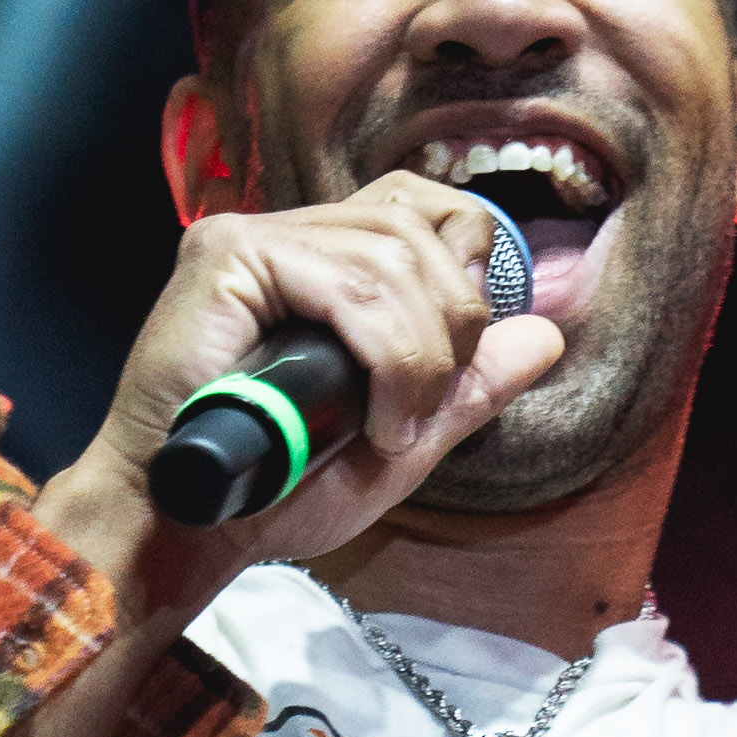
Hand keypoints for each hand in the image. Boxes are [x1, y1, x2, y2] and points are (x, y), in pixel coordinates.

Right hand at [40, 176, 565, 609]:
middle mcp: (289, 233)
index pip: (420, 206)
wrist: (190, 530)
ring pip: (388, 258)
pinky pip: (344, 283)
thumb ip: (468, 386)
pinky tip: (372, 417)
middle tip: (422, 413)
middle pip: (416, 228)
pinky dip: (384, 355)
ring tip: (394, 428)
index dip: (466, 263)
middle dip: (453, 327)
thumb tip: (546, 333)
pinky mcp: (225, 257)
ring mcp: (253, 238)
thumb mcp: (400, 439)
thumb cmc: (277, 489)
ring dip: (419, 356)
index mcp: (326, 259)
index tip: (461, 356)